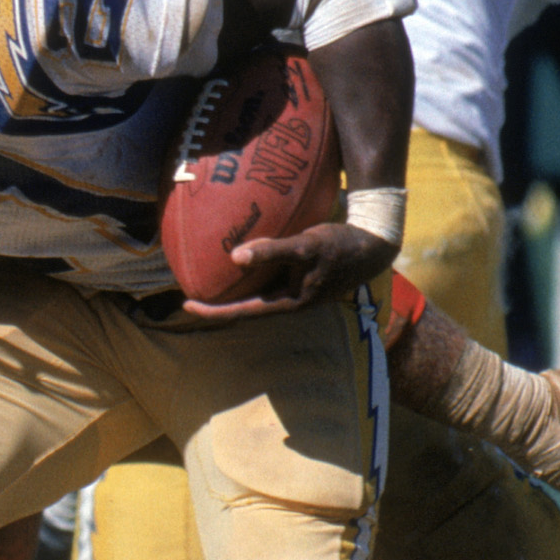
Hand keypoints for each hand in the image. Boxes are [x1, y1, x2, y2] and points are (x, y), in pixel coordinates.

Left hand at [210, 218, 397, 311]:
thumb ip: (272, 251)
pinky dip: (253, 269)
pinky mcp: (302, 278)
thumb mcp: (304, 247)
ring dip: (236, 284)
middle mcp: (289, 301)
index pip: (241, 312)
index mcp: (287, 303)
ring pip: (258, 291)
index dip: (213, 311)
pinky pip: (270, 276)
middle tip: (192, 286)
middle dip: (220, 299)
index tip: (186, 305)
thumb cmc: (338, 247)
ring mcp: (296, 291)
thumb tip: (235, 257)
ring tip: (211, 272)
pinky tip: (245, 253)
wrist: (373, 246)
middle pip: (246, 305)